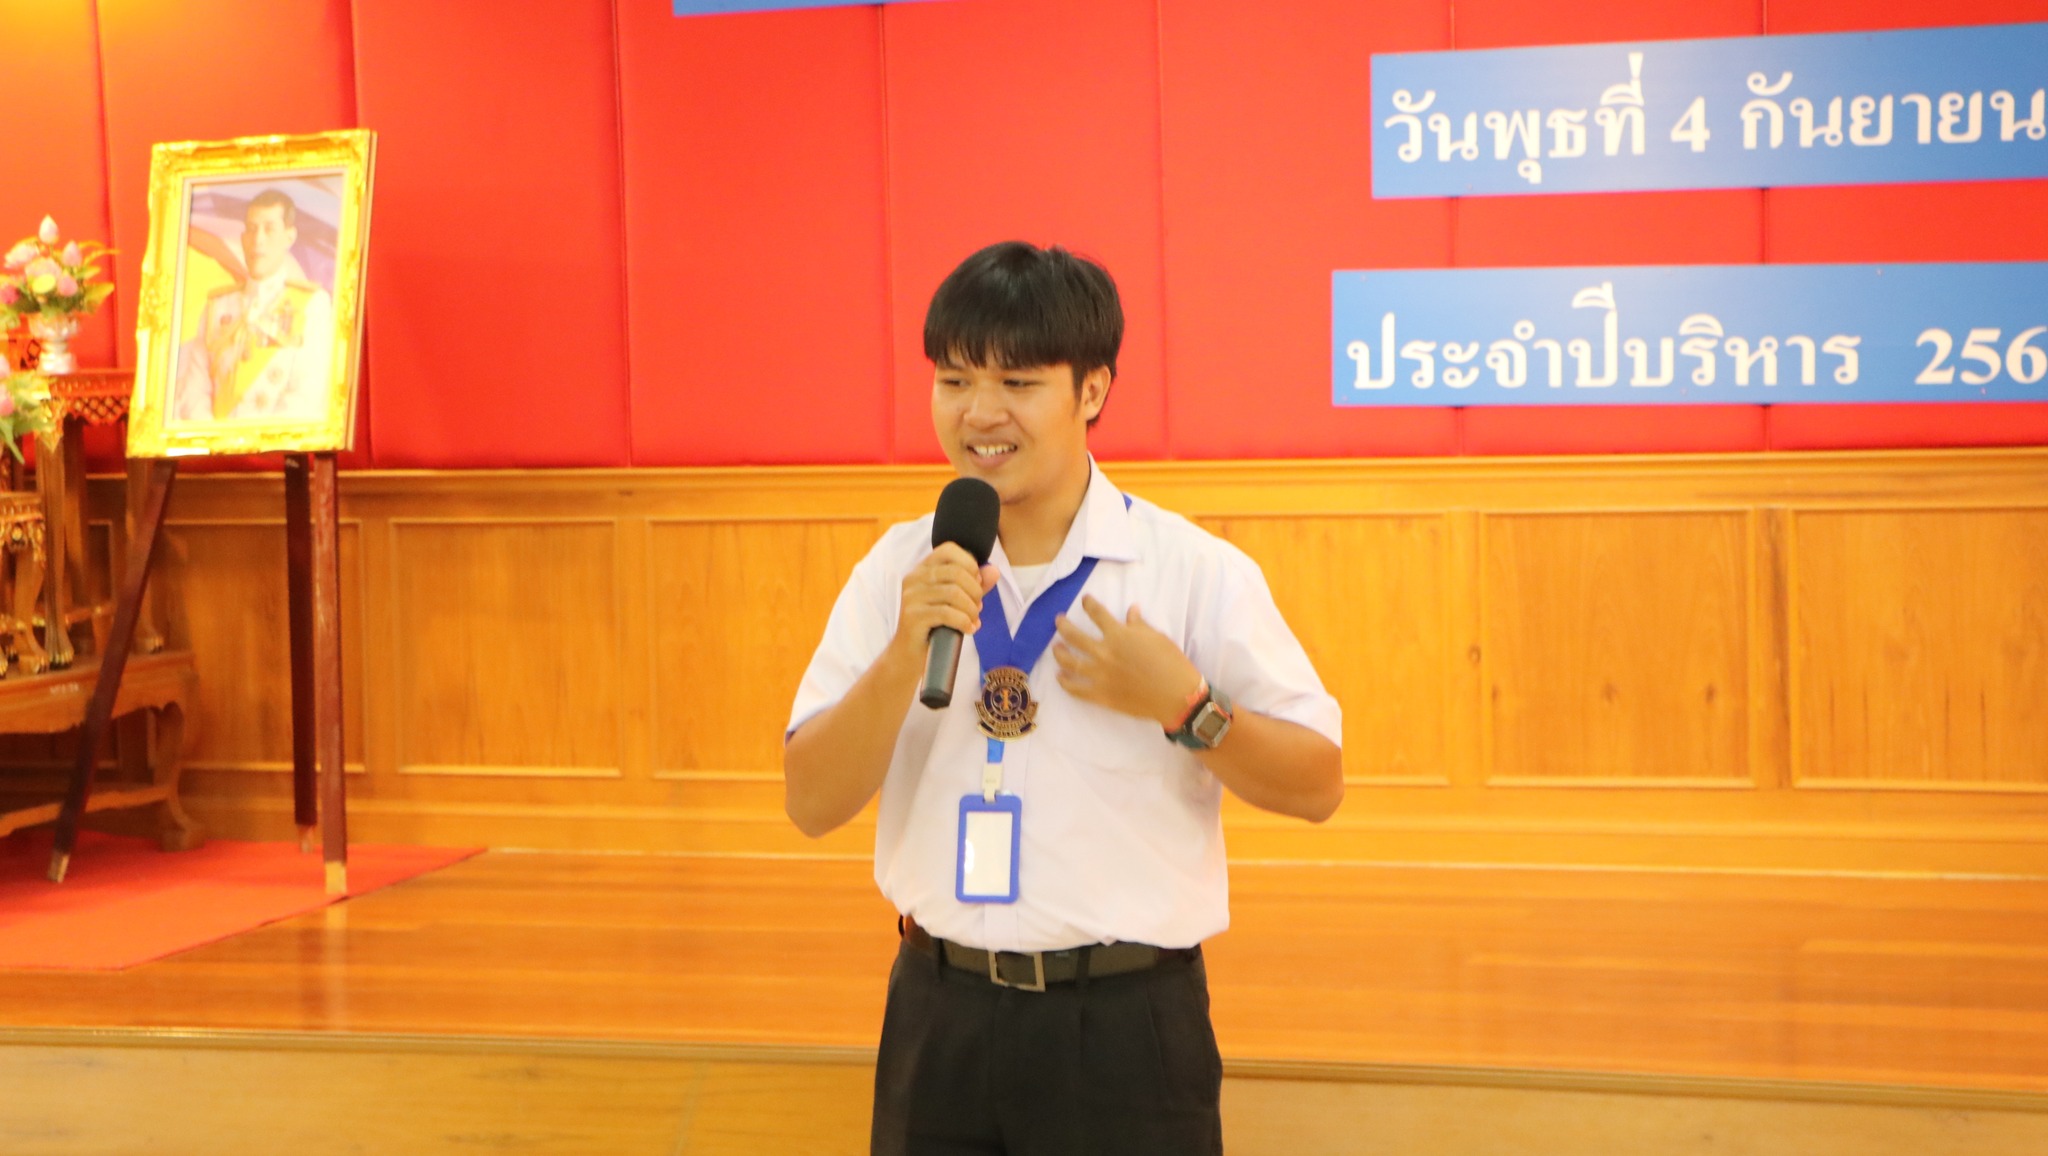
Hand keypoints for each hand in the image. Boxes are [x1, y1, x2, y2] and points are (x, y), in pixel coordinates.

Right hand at [891, 544, 997, 660]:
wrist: (910, 654)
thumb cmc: (935, 625)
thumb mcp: (957, 602)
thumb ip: (975, 585)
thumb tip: (994, 571)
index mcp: (922, 569)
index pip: (948, 549)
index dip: (969, 563)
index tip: (976, 583)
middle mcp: (913, 578)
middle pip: (956, 572)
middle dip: (975, 591)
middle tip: (978, 607)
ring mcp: (911, 597)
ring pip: (953, 593)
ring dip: (971, 609)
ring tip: (973, 620)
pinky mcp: (912, 616)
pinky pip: (947, 613)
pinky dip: (964, 622)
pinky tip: (969, 629)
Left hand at [1052, 595, 1202, 728]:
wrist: (1176, 695)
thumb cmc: (1171, 662)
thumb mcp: (1156, 637)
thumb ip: (1139, 624)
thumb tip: (1131, 610)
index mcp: (1118, 635)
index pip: (1097, 614)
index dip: (1089, 604)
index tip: (1085, 600)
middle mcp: (1104, 653)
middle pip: (1074, 636)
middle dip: (1063, 626)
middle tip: (1058, 621)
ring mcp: (1099, 676)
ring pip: (1070, 662)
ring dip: (1060, 654)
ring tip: (1055, 648)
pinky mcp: (1101, 696)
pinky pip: (1076, 689)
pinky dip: (1065, 683)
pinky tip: (1060, 677)